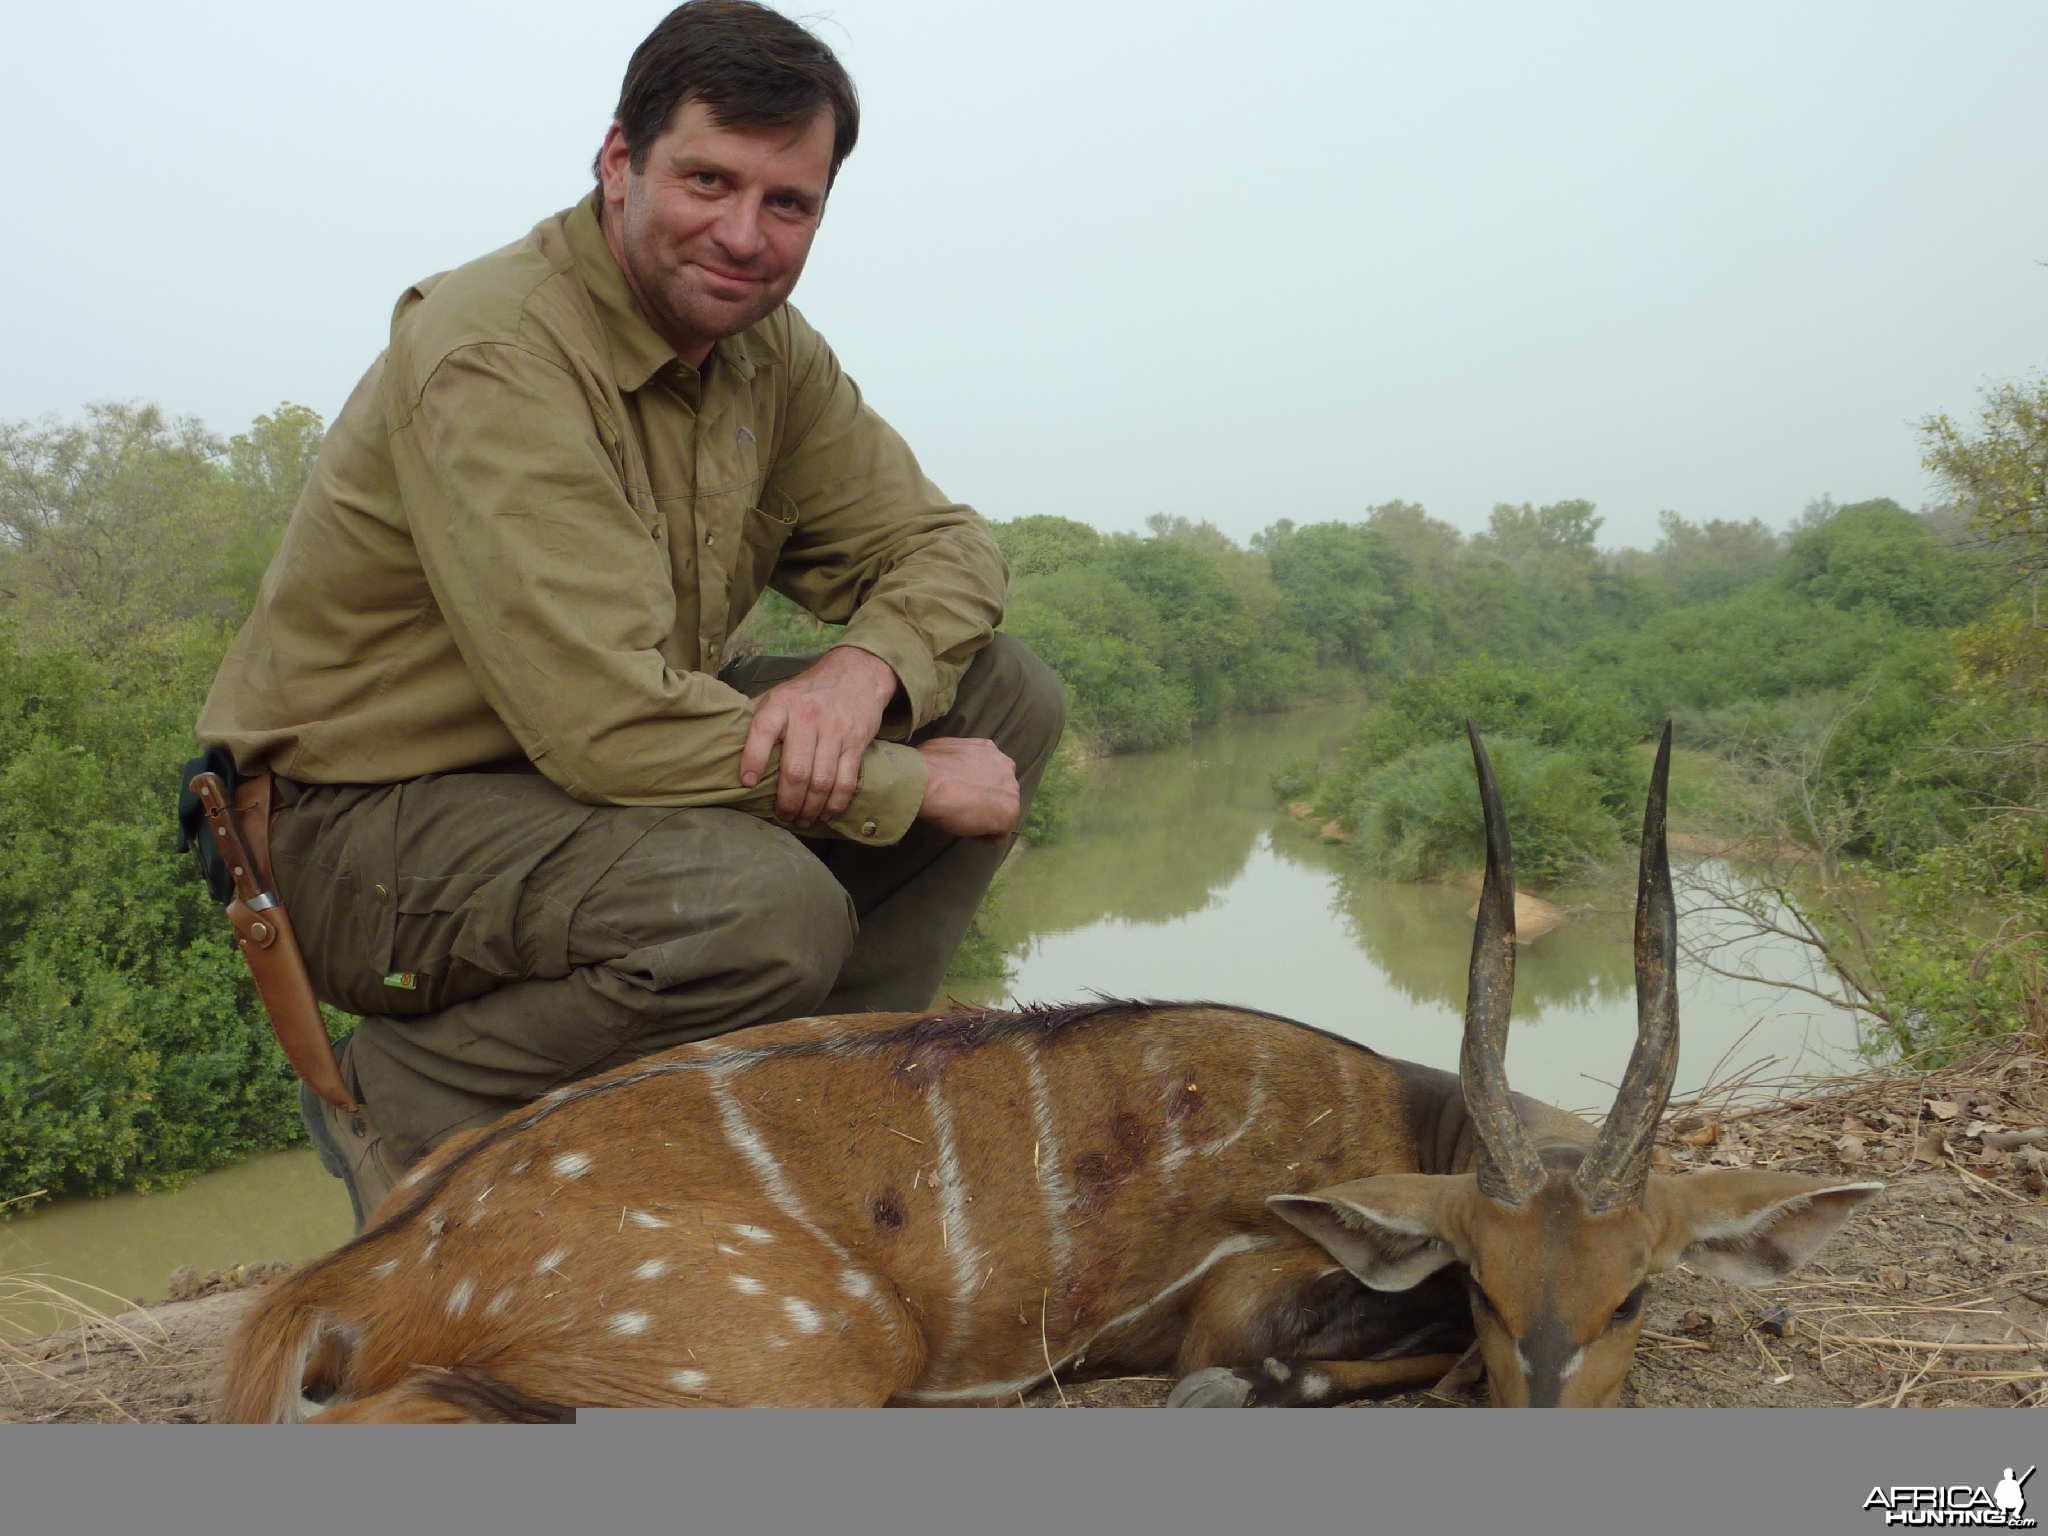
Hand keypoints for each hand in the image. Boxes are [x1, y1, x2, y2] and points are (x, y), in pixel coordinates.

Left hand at [740, 647, 900, 827]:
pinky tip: (825, 813)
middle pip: (796, 770)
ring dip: (810, 809)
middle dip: (787, 802)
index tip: (748, 783)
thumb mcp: (779, 693)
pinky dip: (834, 804)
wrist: (858, 672)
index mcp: (782, 704)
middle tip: (782, 816)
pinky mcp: (856, 743)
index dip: (753, 759)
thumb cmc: (810, 690)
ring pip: (821, 782)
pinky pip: (846, 782)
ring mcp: (835, 731)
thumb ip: (757, 716)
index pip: (762, 731)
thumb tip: (725, 741)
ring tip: (801, 820)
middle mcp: (808, 717)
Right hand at [915, 737, 1020, 842]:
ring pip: (1002, 814)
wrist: (926, 781)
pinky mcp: (1009, 814)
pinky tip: (967, 831)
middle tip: (962, 809)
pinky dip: (983, 837)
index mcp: (990, 751)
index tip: (962, 795)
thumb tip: (947, 768)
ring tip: (963, 821)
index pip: (991, 773)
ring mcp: (1011, 791)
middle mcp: (1006, 767)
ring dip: (984, 820)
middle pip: (1000, 793)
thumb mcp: (944, 749)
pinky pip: (999, 834)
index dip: (976, 787)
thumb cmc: (926, 767)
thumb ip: (958, 759)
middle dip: (984, 803)